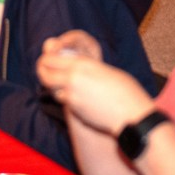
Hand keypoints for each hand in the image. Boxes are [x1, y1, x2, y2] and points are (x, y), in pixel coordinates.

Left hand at [37, 39, 152, 135]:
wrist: (131, 116)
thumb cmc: (126, 91)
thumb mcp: (106, 70)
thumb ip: (88, 66)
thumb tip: (78, 65)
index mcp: (82, 64)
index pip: (51, 58)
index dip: (46, 59)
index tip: (47, 60)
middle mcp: (73, 78)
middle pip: (44, 74)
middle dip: (43, 73)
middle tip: (45, 73)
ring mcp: (72, 96)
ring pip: (53, 90)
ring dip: (55, 87)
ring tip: (63, 86)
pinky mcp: (75, 111)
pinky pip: (65, 102)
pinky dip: (67, 99)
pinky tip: (78, 98)